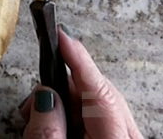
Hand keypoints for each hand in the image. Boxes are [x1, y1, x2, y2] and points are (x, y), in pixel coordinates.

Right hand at [21, 26, 142, 138]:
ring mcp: (122, 136)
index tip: (60, 34)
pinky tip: (53, 126)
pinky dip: (71, 114)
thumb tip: (44, 94)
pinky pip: (95, 115)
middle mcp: (126, 136)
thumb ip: (47, 128)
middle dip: (62, 86)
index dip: (77, 57)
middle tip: (36, 97)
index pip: (98, 88)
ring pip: (94, 102)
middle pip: (97, 92)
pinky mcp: (114, 136)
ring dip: (63, 104)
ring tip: (38, 118)